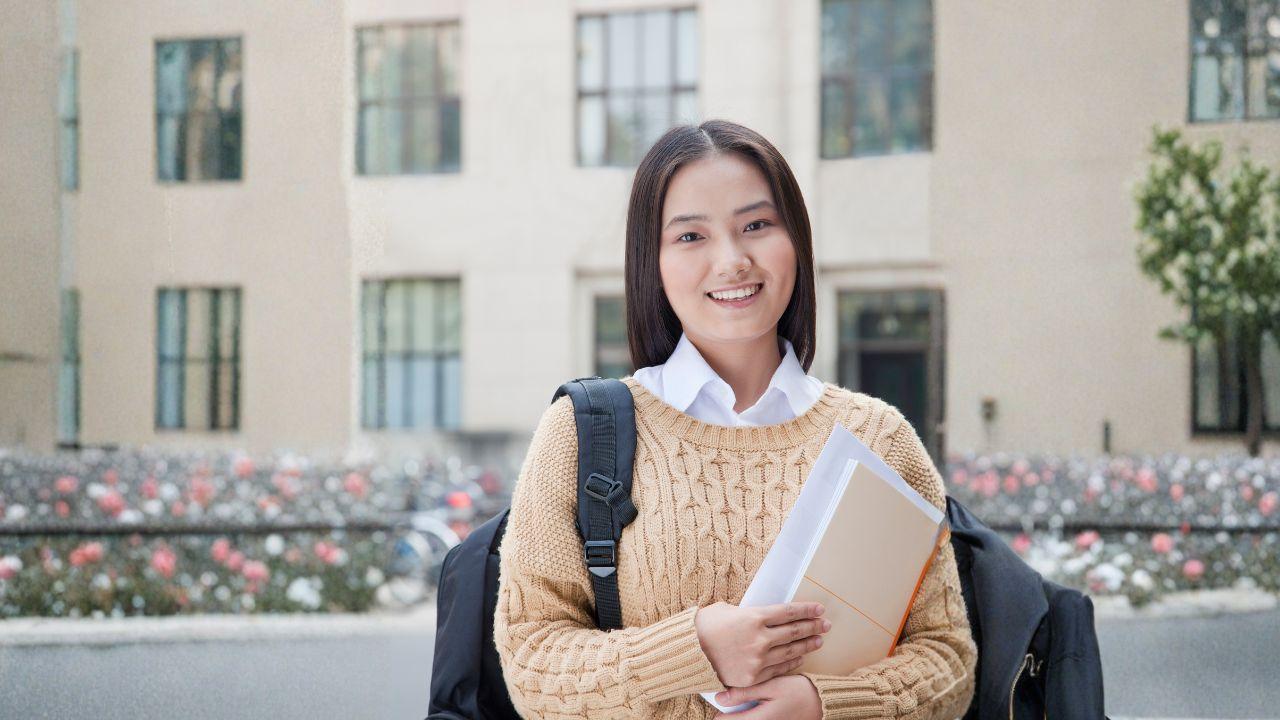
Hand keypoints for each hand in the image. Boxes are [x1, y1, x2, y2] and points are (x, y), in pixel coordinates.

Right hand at [695, 601, 829, 687]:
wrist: (688, 652)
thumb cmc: (704, 626)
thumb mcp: (727, 609)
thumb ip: (749, 612)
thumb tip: (762, 614)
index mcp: (754, 617)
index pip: (788, 612)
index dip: (806, 610)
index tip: (819, 609)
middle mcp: (760, 638)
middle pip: (794, 631)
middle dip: (812, 627)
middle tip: (825, 625)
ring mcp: (758, 659)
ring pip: (790, 651)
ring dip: (806, 645)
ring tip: (818, 641)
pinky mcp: (753, 676)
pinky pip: (778, 669)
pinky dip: (791, 662)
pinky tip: (799, 658)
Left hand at [712, 675, 821, 718]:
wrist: (821, 702)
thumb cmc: (798, 692)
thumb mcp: (771, 687)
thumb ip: (745, 693)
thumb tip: (719, 698)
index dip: (717, 713)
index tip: (715, 700)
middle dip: (727, 715)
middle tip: (723, 699)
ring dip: (737, 715)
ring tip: (734, 703)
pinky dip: (747, 716)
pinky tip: (748, 706)